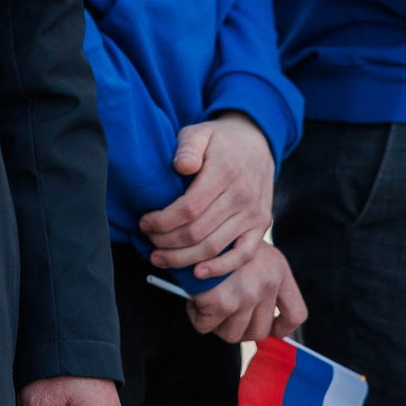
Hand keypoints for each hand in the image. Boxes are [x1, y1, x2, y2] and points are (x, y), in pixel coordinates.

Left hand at [141, 113, 273, 277]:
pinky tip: (197, 274)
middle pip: (197, 232)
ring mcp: (253, 214)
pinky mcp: (261, 226)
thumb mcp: (200, 132)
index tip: (144, 223)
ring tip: (160, 259)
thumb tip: (181, 165)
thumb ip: (188, 146)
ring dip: (182, 259)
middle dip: (166, 243)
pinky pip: (242, 255)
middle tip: (148, 243)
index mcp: (225, 172)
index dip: (162, 222)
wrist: (257, 143)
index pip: (188, 209)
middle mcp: (242, 196)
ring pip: (213, 247)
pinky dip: (220, 269)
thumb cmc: (220, 141)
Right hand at [186, 244, 308, 343]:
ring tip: (207, 304)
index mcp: (278, 270)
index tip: (269, 328)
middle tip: (223, 314)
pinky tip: (193, 299)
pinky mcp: (221, 301)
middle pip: (259, 331)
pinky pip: (206, 327)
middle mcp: (268, 282)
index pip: (296, 314)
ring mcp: (246, 294)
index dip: (282, 328)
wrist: (197, 222)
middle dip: (239, 329)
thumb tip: (264, 328)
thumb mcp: (252, 253)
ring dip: (217, 324)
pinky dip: (197, 317)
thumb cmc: (220, 240)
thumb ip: (262, 282)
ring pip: (233, 334)